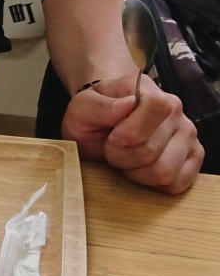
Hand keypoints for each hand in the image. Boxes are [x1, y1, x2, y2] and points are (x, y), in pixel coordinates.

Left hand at [62, 73, 202, 193]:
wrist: (107, 122)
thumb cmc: (96, 114)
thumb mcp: (81, 107)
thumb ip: (97, 106)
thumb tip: (127, 105)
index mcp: (149, 91)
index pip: (155, 109)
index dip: (126, 133)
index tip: (110, 136)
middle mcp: (176, 111)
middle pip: (151, 151)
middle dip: (123, 157)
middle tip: (113, 150)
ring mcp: (188, 136)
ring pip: (165, 172)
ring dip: (137, 173)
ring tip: (127, 159)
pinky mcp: (193, 158)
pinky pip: (177, 184)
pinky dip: (154, 184)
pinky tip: (142, 169)